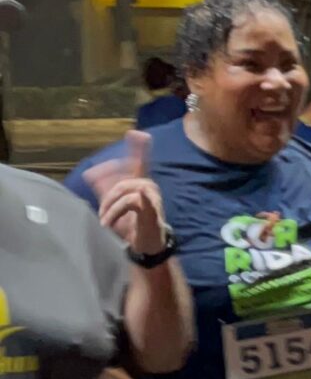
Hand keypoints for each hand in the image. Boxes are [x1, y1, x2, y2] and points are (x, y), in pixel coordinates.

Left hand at [86, 130, 166, 253]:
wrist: (145, 245)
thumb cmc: (131, 224)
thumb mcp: (115, 204)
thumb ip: (104, 188)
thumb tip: (90, 173)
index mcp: (139, 182)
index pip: (138, 160)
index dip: (137, 147)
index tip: (135, 134)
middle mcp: (147, 185)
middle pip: (122, 179)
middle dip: (106, 197)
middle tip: (101, 215)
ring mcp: (152, 196)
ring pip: (124, 190)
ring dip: (111, 207)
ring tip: (106, 224)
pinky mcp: (152, 209)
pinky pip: (135, 201)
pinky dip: (126, 204)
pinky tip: (133, 200)